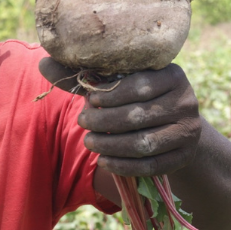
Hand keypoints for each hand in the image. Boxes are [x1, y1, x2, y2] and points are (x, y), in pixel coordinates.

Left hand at [39, 58, 201, 176]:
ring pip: (144, 143)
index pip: (140, 86)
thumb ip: (84, 76)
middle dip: (105, 122)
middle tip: (82, 123)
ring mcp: (188, 131)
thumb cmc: (137, 99)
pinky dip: (124, 166)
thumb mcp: (117, 84)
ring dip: (111, 145)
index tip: (89, 100)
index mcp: (171, 74)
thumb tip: (42, 63)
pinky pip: (152, 165)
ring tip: (90, 143)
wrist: (174, 125)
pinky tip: (104, 161)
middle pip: (139, 116)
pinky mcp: (184, 156)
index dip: (111, 95)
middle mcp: (186, 101)